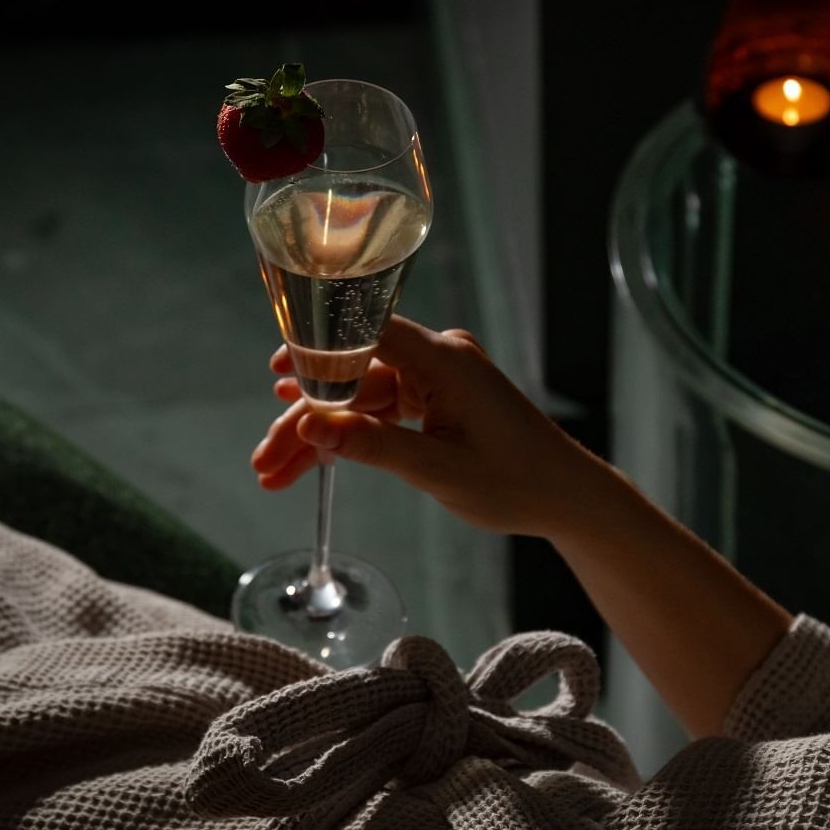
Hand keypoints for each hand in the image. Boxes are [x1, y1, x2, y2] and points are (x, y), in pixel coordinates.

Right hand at [252, 316, 598, 537]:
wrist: (565, 496)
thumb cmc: (516, 483)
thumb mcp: (439, 471)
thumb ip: (374, 446)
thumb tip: (312, 428)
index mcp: (445, 359)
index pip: (368, 333)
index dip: (319, 348)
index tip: (277, 371)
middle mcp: (441, 356)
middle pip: (355, 376)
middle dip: (308, 420)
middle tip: (264, 460)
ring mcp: (440, 376)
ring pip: (362, 398)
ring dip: (322, 434)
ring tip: (275, 473)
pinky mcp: (440, 396)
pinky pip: (384, 407)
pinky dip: (353, 434)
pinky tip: (312, 456)